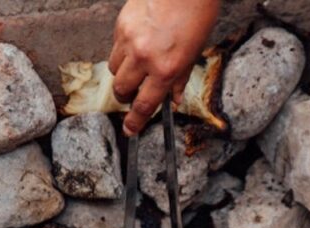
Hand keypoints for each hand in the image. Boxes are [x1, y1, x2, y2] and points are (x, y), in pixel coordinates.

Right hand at [109, 0, 220, 135]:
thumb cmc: (196, 15)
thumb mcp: (194, 53)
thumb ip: (180, 78)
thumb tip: (172, 99)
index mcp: (166, 69)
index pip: (145, 105)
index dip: (135, 121)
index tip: (130, 129)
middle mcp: (144, 58)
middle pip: (121, 89)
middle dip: (125, 96)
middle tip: (132, 95)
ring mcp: (130, 41)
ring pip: (113, 69)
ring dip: (122, 74)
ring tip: (135, 67)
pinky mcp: (121, 25)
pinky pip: (115, 47)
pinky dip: (122, 52)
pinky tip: (136, 43)